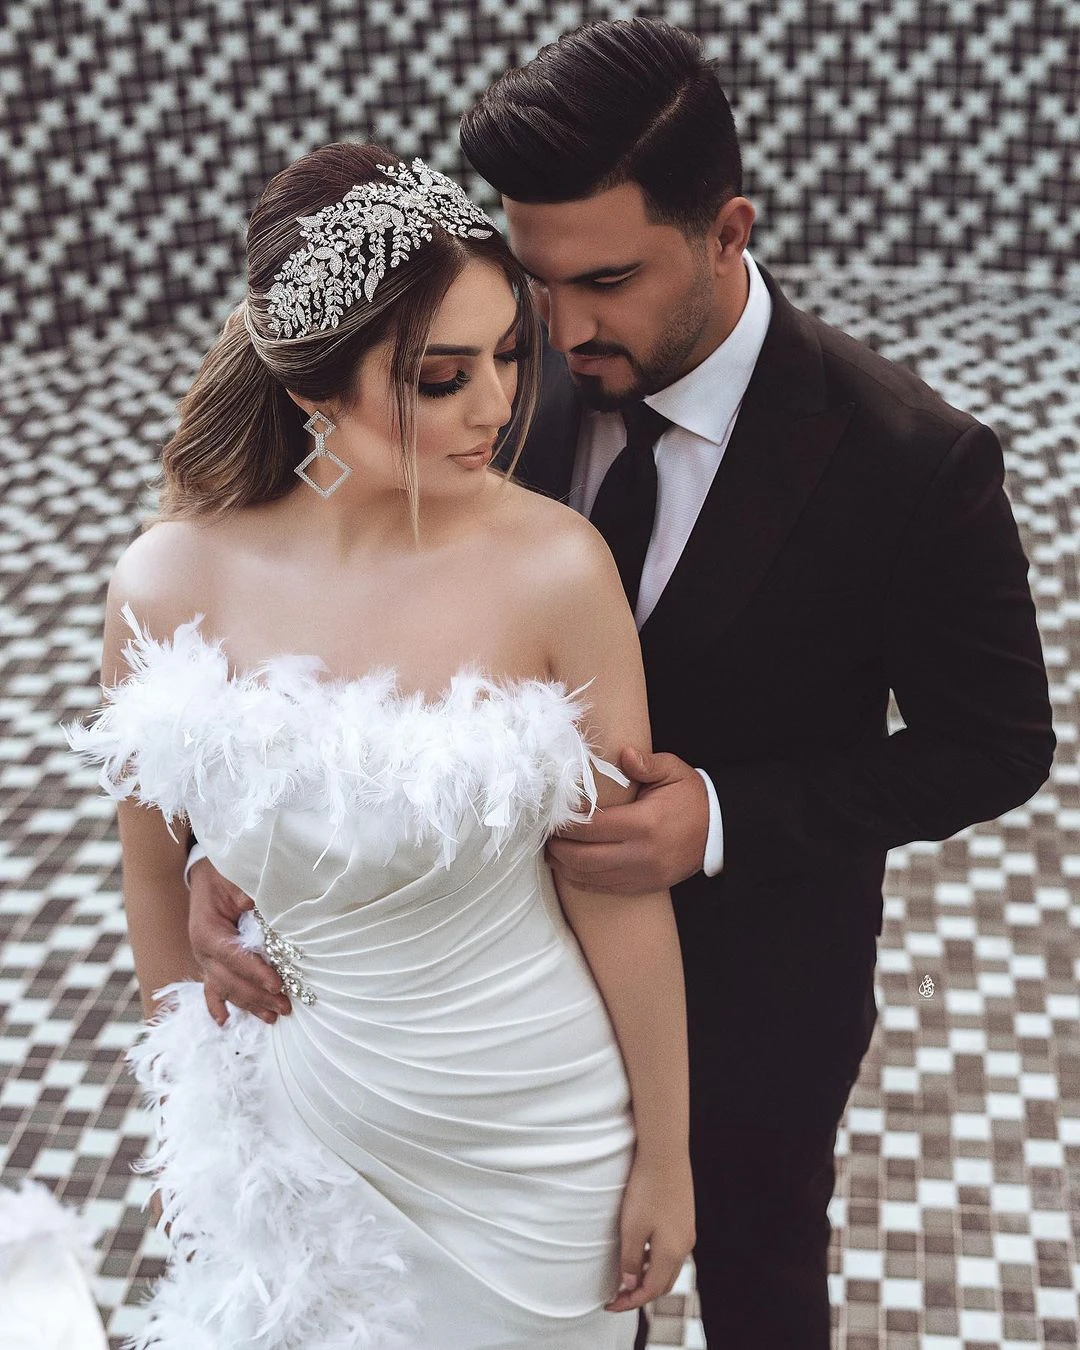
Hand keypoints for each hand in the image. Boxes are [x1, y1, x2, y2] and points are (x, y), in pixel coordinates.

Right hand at [187, 856, 289, 1024]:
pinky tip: (224, 1022)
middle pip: (230, 980)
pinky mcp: (209, 963)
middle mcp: (202, 951)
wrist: (205, 876)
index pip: (232, 957)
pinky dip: (217, 1006)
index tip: (277, 984)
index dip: (254, 972)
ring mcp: (204, 960)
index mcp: (207, 931)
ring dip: (248, 1004)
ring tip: (272, 1017)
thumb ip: (243, 892)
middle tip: (285, 1006)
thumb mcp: (232, 877)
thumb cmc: (222, 876)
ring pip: (225, 988)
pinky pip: (211, 988)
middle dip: (258, 995)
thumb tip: (253, 903)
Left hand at [547, 747, 708, 892]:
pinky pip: (604, 889)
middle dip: (559, 848)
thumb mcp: (674, 771)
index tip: (551, 816)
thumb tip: (623, 754)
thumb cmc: (691, 797)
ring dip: (565, 866)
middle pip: (584, 858)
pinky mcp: (644, 886)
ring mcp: (642, 874)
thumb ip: (647, 763)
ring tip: (551, 852)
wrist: (718, 832)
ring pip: (591, 877)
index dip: (566, 824)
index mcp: (645, 823)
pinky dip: (582, 880)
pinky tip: (570, 868)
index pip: (592, 828)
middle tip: (545, 836)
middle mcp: (641, 853)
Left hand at [605, 1153, 694, 1312]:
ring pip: (668, 1267)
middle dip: (641, 1292)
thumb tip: (630, 1285)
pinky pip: (671, 1250)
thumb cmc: (646, 1189)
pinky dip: (655, 1259)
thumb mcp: (631, 1227)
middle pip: (663, 1283)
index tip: (610, 1304)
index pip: (651, 1290)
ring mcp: (687, 1232)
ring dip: (648, 1275)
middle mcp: (684, 1246)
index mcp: (671, 1253)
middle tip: (618, 1294)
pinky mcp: (685, 1218)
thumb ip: (630, 1259)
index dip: (630, 1301)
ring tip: (626, 1273)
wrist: (665, 1153)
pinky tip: (640, 1248)